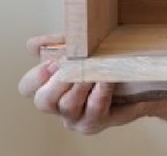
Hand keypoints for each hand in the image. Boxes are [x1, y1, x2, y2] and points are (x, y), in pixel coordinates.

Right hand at [17, 34, 150, 133]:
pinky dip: (100, 91)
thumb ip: (58, 44)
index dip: (37, 76)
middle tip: (70, 65)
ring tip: (92, 70)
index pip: (28, 87)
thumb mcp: (81, 49)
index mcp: (50, 88)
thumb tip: (32, 45)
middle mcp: (59, 106)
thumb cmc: (104, 65)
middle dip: (57, 81)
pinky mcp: (96, 123)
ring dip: (80, 84)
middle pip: (43, 101)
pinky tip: (107, 79)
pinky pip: (95, 108)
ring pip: (68, 105)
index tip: (54, 62)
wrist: (138, 82)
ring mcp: (76, 118)